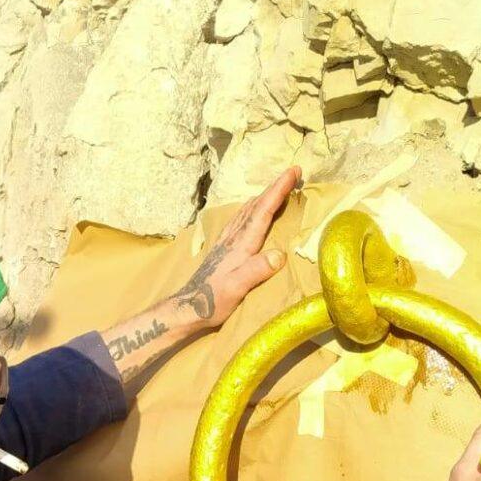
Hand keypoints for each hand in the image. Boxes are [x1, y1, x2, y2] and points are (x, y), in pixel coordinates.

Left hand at [170, 166, 301, 328]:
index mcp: (241, 245)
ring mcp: (226, 241)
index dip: (278, 190)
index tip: (293, 171)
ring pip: (247, 210)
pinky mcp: (222, 248)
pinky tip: (251, 211)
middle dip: (274, 187)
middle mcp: (233, 238)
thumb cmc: (213, 301)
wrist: (187, 308)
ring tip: (277, 187)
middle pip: (256, 205)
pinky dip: (252, 209)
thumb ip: (256, 271)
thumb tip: (279, 254)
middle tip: (292, 172)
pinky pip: (240, 220)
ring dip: (263, 196)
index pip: (263, 211)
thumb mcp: (236, 289)